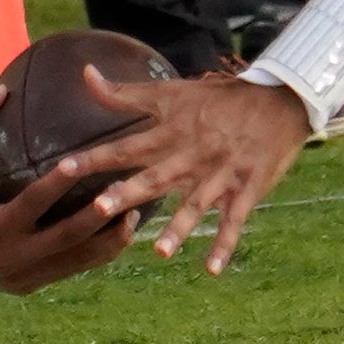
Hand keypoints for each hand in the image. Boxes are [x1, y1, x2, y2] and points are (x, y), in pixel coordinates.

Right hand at [0, 88, 141, 293]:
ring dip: (108, 240)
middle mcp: (10, 257)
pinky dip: (96, 254)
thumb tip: (1, 88)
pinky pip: (69, 270)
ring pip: (75, 261)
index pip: (30, 205)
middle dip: (98, 218)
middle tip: (126, 192)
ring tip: (137, 213)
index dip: (56, 185)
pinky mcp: (29, 285)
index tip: (80, 161)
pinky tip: (119, 232)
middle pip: (65, 238)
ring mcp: (22, 276)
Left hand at [49, 69, 311, 275]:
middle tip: (100, 208)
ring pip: (196, 203)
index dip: (96, 157)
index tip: (63, 168)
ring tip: (158, 251)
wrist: (280, 99)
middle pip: (157, 176)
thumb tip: (84, 73)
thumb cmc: (220, 99)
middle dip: (129, 193)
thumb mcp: (173, 92)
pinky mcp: (247, 188)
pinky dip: (225, 244)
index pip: (127, 146)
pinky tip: (212, 269)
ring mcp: (221, 174)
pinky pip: (234, 219)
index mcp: (173, 132)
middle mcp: (193, 154)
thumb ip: (126, 92)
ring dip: (178, 227)